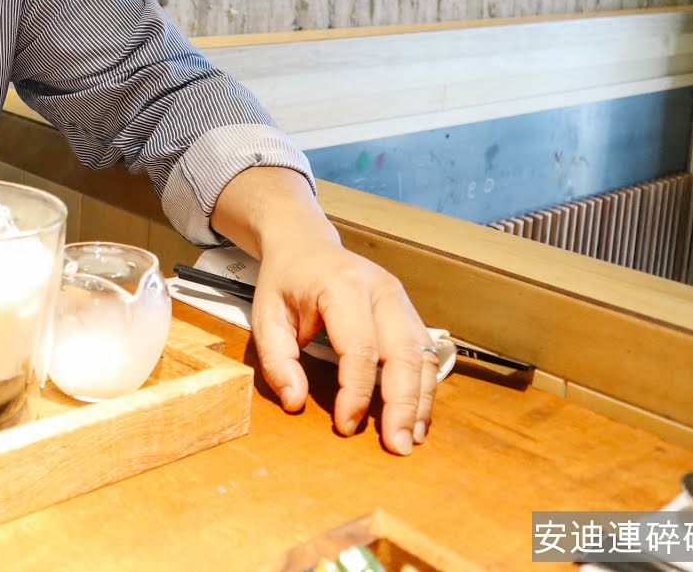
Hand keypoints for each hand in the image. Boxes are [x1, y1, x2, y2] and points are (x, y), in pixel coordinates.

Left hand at [210, 166, 436, 454]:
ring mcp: (401, 299)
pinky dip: (424, 388)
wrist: (305, 245)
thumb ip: (277, 359)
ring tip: (409, 438)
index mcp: (344, 286)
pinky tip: (415, 417)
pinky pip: (426, 353)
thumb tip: (295, 402)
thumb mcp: (266, 316)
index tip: (345, 425)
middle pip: (404, 354)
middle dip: (402, 405)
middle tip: (396, 446)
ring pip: (423, 356)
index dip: (356, 392)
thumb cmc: (286, 281)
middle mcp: (382, 290)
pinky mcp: (409, 311)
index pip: (360, 348)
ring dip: (420, 402)